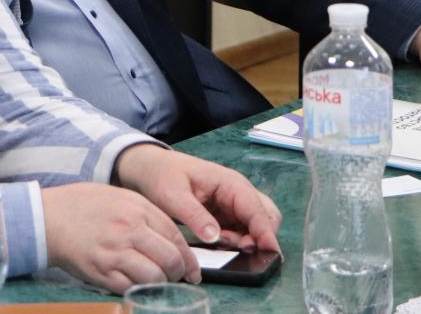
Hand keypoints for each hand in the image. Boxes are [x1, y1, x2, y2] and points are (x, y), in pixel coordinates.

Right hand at [41, 182, 199, 293]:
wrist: (46, 217)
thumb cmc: (81, 205)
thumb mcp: (118, 197)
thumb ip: (144, 214)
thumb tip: (171, 240)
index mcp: (136, 208)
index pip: (175, 236)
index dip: (188, 257)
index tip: (191, 269)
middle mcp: (129, 229)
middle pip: (171, 259)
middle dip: (178, 273)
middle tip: (176, 277)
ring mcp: (115, 252)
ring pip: (155, 277)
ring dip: (160, 283)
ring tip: (155, 281)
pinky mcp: (101, 271)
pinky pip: (132, 287)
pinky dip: (138, 289)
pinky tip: (135, 282)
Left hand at [113, 144, 280, 253]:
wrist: (150, 169)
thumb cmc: (163, 176)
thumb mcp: (174, 195)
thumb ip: (195, 216)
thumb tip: (216, 237)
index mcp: (230, 183)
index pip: (257, 209)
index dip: (265, 231)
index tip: (269, 251)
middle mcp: (237, 192)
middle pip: (266, 217)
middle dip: (260, 236)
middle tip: (238, 249)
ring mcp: (233, 204)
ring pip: (256, 226)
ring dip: (248, 240)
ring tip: (224, 244)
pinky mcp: (225, 215)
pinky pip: (242, 231)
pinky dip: (238, 240)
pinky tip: (221, 245)